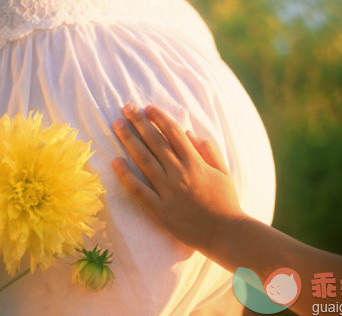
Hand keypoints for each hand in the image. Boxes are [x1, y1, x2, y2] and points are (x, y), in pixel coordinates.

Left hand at [112, 104, 244, 249]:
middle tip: (126, 108)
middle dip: (139, 123)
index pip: (173, 133)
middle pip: (155, 142)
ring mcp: (168, 191)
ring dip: (129, 141)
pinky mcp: (159, 209)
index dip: (159, 118)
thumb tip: (189, 133)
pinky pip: (139, 189)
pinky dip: (126, 175)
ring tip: (117, 125)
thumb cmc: (226, 201)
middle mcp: (179, 173)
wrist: (225, 233)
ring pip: (144, 160)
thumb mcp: (223, 171)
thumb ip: (208, 150)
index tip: (148, 108)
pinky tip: (115, 161)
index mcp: (195, 162)